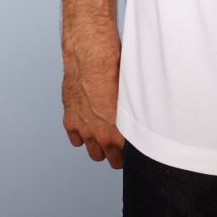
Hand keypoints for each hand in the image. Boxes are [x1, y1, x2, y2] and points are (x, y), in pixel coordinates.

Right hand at [61, 31, 124, 168]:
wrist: (90, 57)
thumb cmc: (114, 70)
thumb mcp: (134, 92)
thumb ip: (136, 111)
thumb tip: (147, 115)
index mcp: (118, 131)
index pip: (127, 155)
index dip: (132, 151)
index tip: (135, 147)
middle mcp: (100, 135)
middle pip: (110, 159)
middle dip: (117, 154)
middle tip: (122, 145)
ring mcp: (83, 129)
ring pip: (93, 153)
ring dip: (99, 147)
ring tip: (106, 136)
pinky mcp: (70, 121)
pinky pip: (75, 140)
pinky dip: (81, 135)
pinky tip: (89, 126)